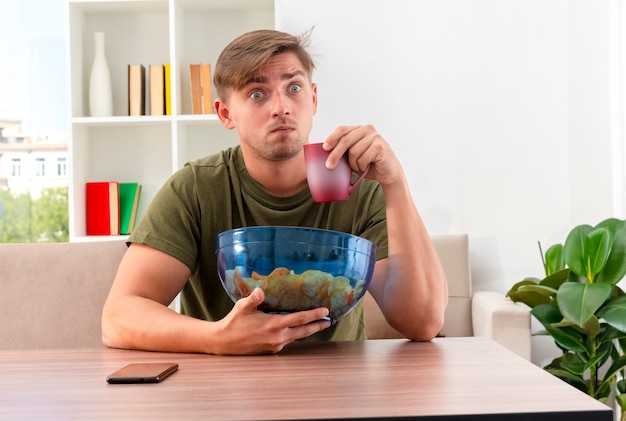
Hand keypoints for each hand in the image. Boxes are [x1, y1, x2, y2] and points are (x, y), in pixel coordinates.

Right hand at [213, 288, 331, 354]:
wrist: (223, 342)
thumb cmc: (233, 322)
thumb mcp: (242, 307)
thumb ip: (254, 298)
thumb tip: (261, 291)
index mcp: (273, 325)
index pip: (299, 319)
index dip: (314, 315)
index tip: (325, 311)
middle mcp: (277, 337)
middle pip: (304, 331)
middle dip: (317, 326)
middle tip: (329, 321)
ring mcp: (275, 345)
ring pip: (296, 337)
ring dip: (307, 330)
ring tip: (317, 324)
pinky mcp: (272, 350)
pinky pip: (287, 340)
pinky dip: (295, 334)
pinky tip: (296, 329)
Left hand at [322, 125, 402, 187]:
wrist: (389, 173)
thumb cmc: (369, 164)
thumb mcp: (354, 155)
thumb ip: (344, 149)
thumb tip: (324, 151)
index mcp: (359, 129)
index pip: (342, 130)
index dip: (331, 138)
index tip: (324, 148)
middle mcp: (368, 129)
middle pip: (345, 140)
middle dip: (335, 155)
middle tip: (329, 166)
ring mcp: (375, 137)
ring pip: (353, 152)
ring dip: (353, 164)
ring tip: (359, 167)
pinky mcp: (380, 146)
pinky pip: (362, 158)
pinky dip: (361, 166)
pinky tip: (367, 167)